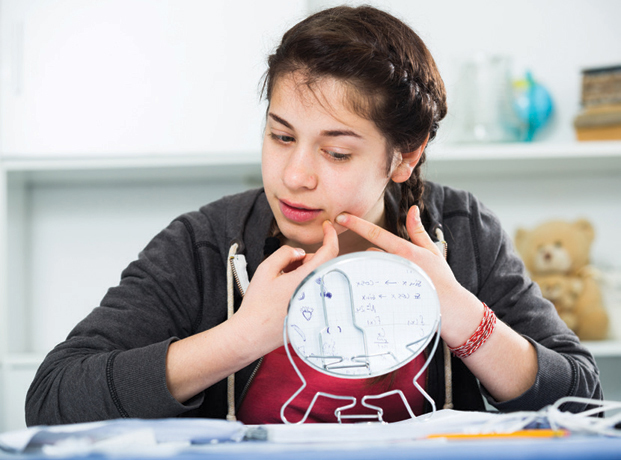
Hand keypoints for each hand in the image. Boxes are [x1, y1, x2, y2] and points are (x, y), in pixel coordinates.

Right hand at [236, 221, 338, 352]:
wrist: (252, 334)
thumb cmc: (257, 304)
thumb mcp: (266, 269)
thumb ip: (286, 254)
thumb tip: (300, 253)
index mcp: (307, 279)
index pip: (329, 252)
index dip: (330, 236)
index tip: (328, 226)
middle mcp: (317, 291)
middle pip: (322, 264)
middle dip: (306, 259)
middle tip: (286, 265)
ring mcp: (317, 304)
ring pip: (318, 277)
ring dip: (305, 272)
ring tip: (282, 282)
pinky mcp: (313, 313)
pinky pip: (315, 290)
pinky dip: (304, 284)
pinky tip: (286, 294)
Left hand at [335, 206, 481, 344]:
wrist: (451, 309)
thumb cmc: (442, 279)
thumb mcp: (432, 251)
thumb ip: (418, 231)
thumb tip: (411, 209)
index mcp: (405, 251)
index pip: (376, 233)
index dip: (357, 224)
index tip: (341, 217)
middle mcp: (396, 265)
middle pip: (370, 252)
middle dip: (375, 256)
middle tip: (391, 268)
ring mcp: (390, 282)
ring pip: (371, 268)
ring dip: (376, 270)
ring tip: (393, 281)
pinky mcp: (387, 298)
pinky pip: (372, 286)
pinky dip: (376, 286)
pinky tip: (387, 293)